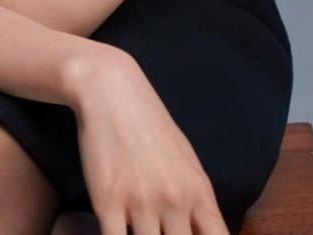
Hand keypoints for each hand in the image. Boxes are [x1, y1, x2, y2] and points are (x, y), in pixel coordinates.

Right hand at [67, 51, 229, 233]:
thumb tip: (205, 232)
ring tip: (138, 229)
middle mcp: (174, 200)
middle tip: (159, 231)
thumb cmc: (148, 124)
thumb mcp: (185, 160)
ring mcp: (141, 202)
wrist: (111, 91)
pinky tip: (117, 231)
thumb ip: (196, 201)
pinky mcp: (107, 202)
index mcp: (198, 191)